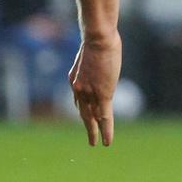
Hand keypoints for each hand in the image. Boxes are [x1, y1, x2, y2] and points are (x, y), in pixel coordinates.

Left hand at [67, 30, 120, 147]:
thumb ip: (91, 64)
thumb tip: (94, 60)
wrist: (98, 38)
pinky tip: (106, 141)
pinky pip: (104, 117)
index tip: (88, 116)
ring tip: (96, 142)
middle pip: (83, 112)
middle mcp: (79, 89)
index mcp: (75, 79)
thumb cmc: (97, 40)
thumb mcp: (90, 55)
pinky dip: (105, 131)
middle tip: (90, 138)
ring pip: (93, 117)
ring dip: (95, 132)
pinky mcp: (102, 94)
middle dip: (87, 125)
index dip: (84, 109)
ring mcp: (90, 93)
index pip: (79, 99)